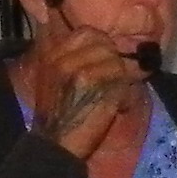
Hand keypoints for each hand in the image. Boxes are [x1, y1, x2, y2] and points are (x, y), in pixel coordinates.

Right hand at [24, 24, 150, 162]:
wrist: (55, 145)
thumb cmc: (56, 114)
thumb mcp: (51, 78)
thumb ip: (68, 57)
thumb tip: (98, 42)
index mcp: (54, 55)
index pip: (88, 32)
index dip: (102, 45)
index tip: (103, 61)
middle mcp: (66, 60)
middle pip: (106, 44)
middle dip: (113, 61)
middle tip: (111, 81)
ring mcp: (83, 72)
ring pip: (118, 63)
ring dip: (121, 80)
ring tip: (113, 96)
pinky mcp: (100, 88)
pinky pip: (124, 82)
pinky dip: (125, 96)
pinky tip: (116, 107)